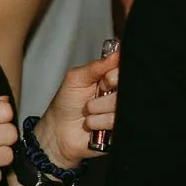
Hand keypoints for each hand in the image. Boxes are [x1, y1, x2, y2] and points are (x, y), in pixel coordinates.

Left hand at [37, 51, 119, 171]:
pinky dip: (98, 123)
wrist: (58, 132)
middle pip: (127, 89)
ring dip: (97, 110)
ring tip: (88, 113)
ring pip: (120, 107)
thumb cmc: (65, 104)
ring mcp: (121, 112)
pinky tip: (92, 125)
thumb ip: (96, 66)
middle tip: (93, 97)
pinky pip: (117, 122)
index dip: (115, 77)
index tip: (105, 81)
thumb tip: (117, 53)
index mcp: (111, 79)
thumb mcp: (76, 78)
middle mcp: (119, 94)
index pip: (125, 71)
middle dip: (104, 95)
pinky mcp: (121, 129)